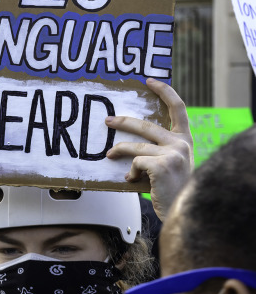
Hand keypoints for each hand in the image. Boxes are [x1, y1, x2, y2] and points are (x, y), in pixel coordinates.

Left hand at [105, 78, 193, 221]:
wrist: (183, 212)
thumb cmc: (172, 190)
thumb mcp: (171, 165)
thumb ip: (158, 151)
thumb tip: (128, 142)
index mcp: (185, 140)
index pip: (178, 107)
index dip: (164, 92)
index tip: (150, 81)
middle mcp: (182, 144)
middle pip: (146, 125)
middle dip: (124, 121)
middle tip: (108, 120)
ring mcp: (173, 153)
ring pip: (136, 147)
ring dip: (119, 150)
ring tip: (110, 154)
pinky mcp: (162, 165)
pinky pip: (136, 163)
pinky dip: (130, 172)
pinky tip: (132, 180)